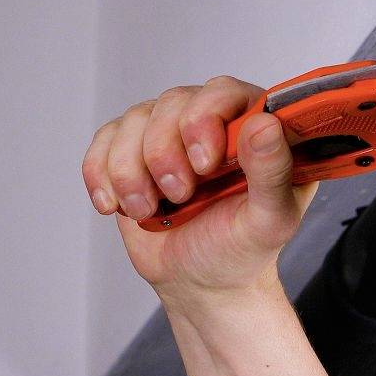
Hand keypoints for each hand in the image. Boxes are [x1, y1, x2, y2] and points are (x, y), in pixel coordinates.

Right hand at [82, 76, 313, 304]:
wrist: (201, 282)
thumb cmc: (242, 249)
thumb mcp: (270, 221)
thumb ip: (273, 173)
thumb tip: (264, 125)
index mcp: (255, 131)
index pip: (227, 92)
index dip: (206, 118)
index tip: (204, 164)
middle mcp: (213, 122)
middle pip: (174, 102)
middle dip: (165, 152)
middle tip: (179, 194)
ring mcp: (170, 133)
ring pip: (135, 120)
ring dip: (132, 170)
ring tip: (149, 209)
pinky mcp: (132, 150)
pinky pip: (104, 140)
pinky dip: (102, 174)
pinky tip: (117, 204)